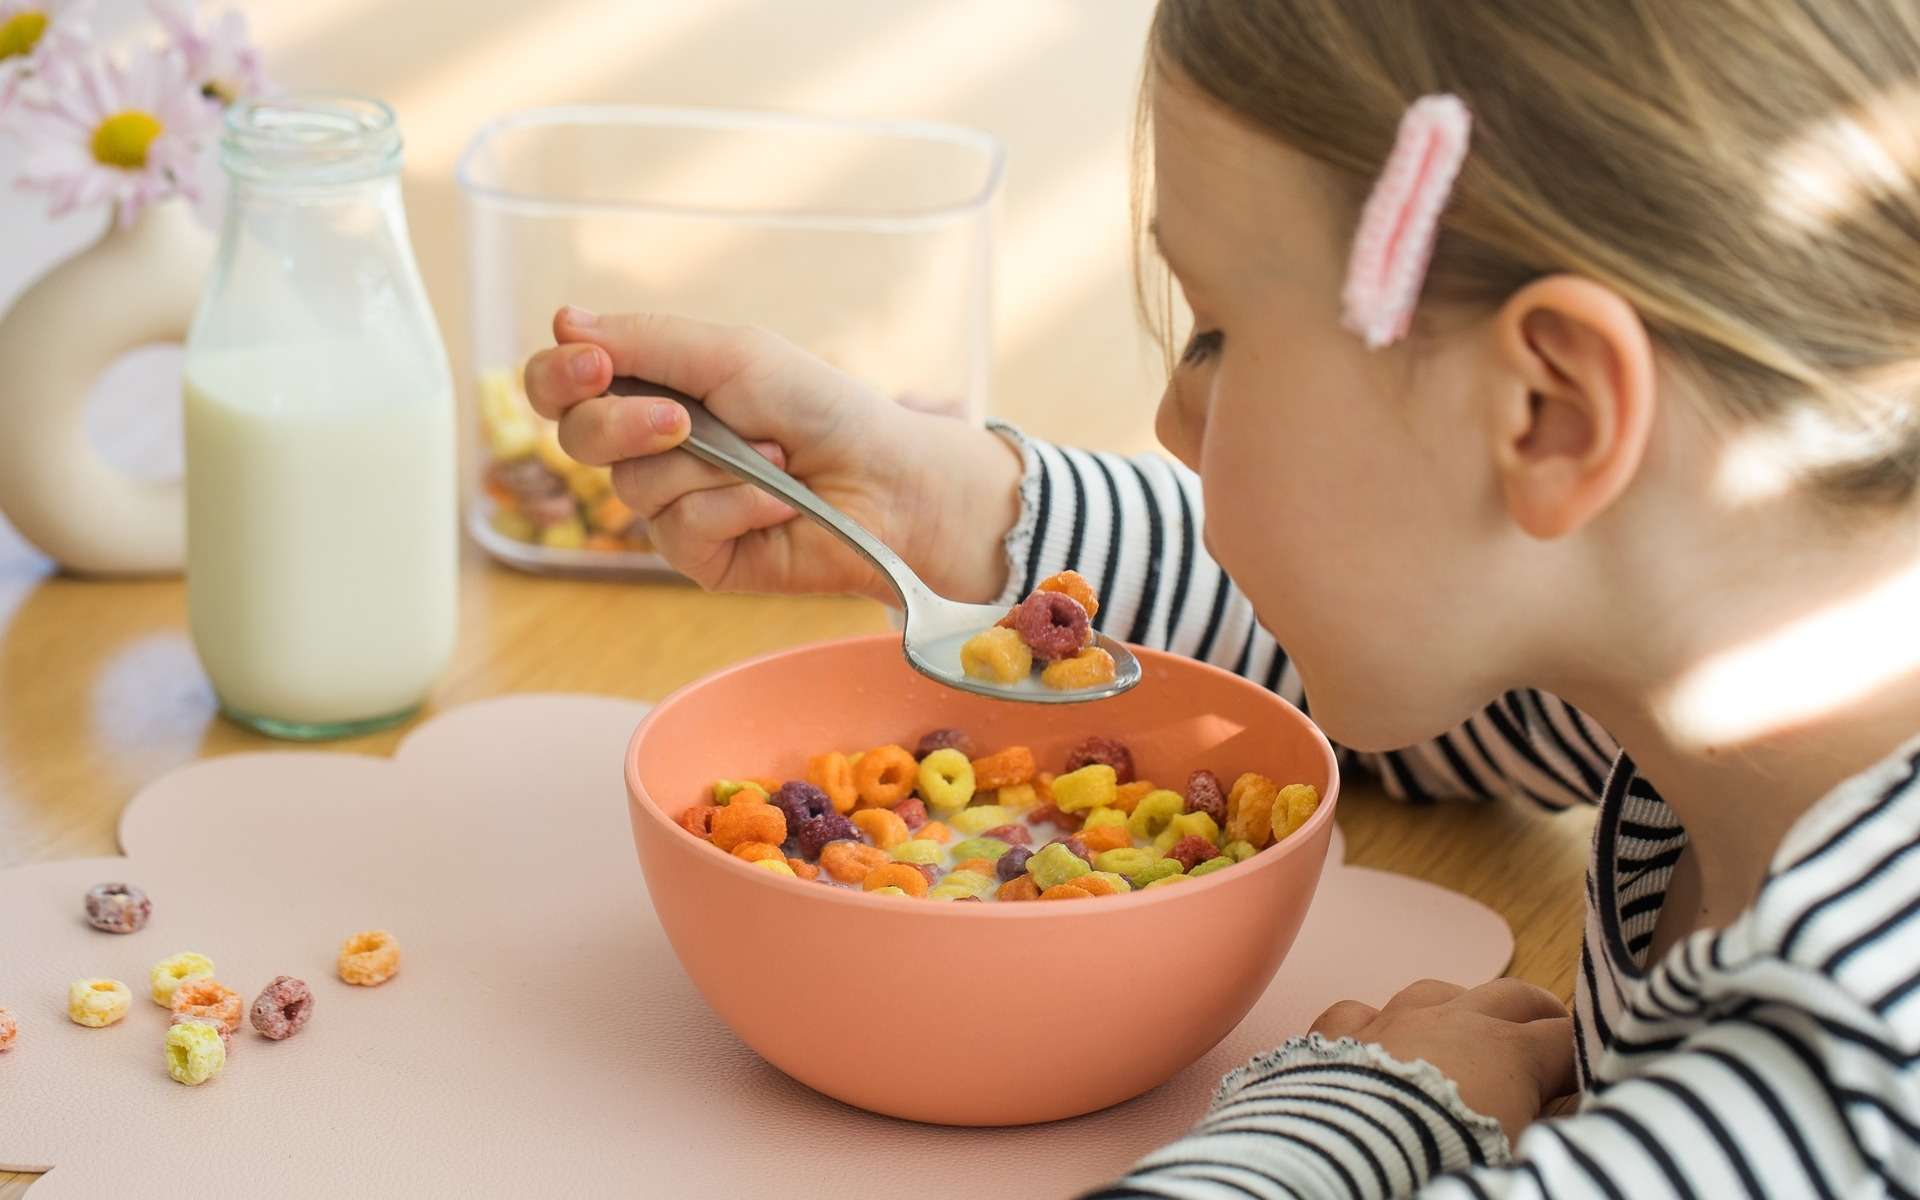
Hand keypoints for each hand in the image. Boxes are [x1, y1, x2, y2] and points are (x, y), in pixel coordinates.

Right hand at [523, 307, 1022, 602]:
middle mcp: (649, 449)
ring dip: (712, 466)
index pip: (561, 388)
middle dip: (629, 423)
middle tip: (686, 419)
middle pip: (579, 438)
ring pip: (635, 486)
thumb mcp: (733, 354)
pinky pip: (681, 529)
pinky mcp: (699, 557)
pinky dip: (736, 507)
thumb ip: (646, 341)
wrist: (887, 477)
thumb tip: (561, 322)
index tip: (591, 366)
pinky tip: (776, 504)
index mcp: (649, 389)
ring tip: (772, 458)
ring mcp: (671, 507)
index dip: (557, 378)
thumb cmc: (819, 408)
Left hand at [1310, 978, 1575, 1142]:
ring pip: (1436, 991)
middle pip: (1510, 997)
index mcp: (1509, 1052)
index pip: (1565, 1039)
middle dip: (1536, 1010)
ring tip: (1470, 1022)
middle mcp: (1454, 1021)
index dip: (1583, 1054)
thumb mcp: (1518, 1157)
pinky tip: (1376, 1035)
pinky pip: (1360, 1011)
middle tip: (1550, 1023)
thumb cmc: (1449, 1160)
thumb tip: (1565, 1132)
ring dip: (1458, 1006)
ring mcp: (1393, 1021)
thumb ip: (1546, 1132)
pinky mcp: (1338, 1035)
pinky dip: (1375, 1022)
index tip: (1592, 1070)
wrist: (1356, 1159)